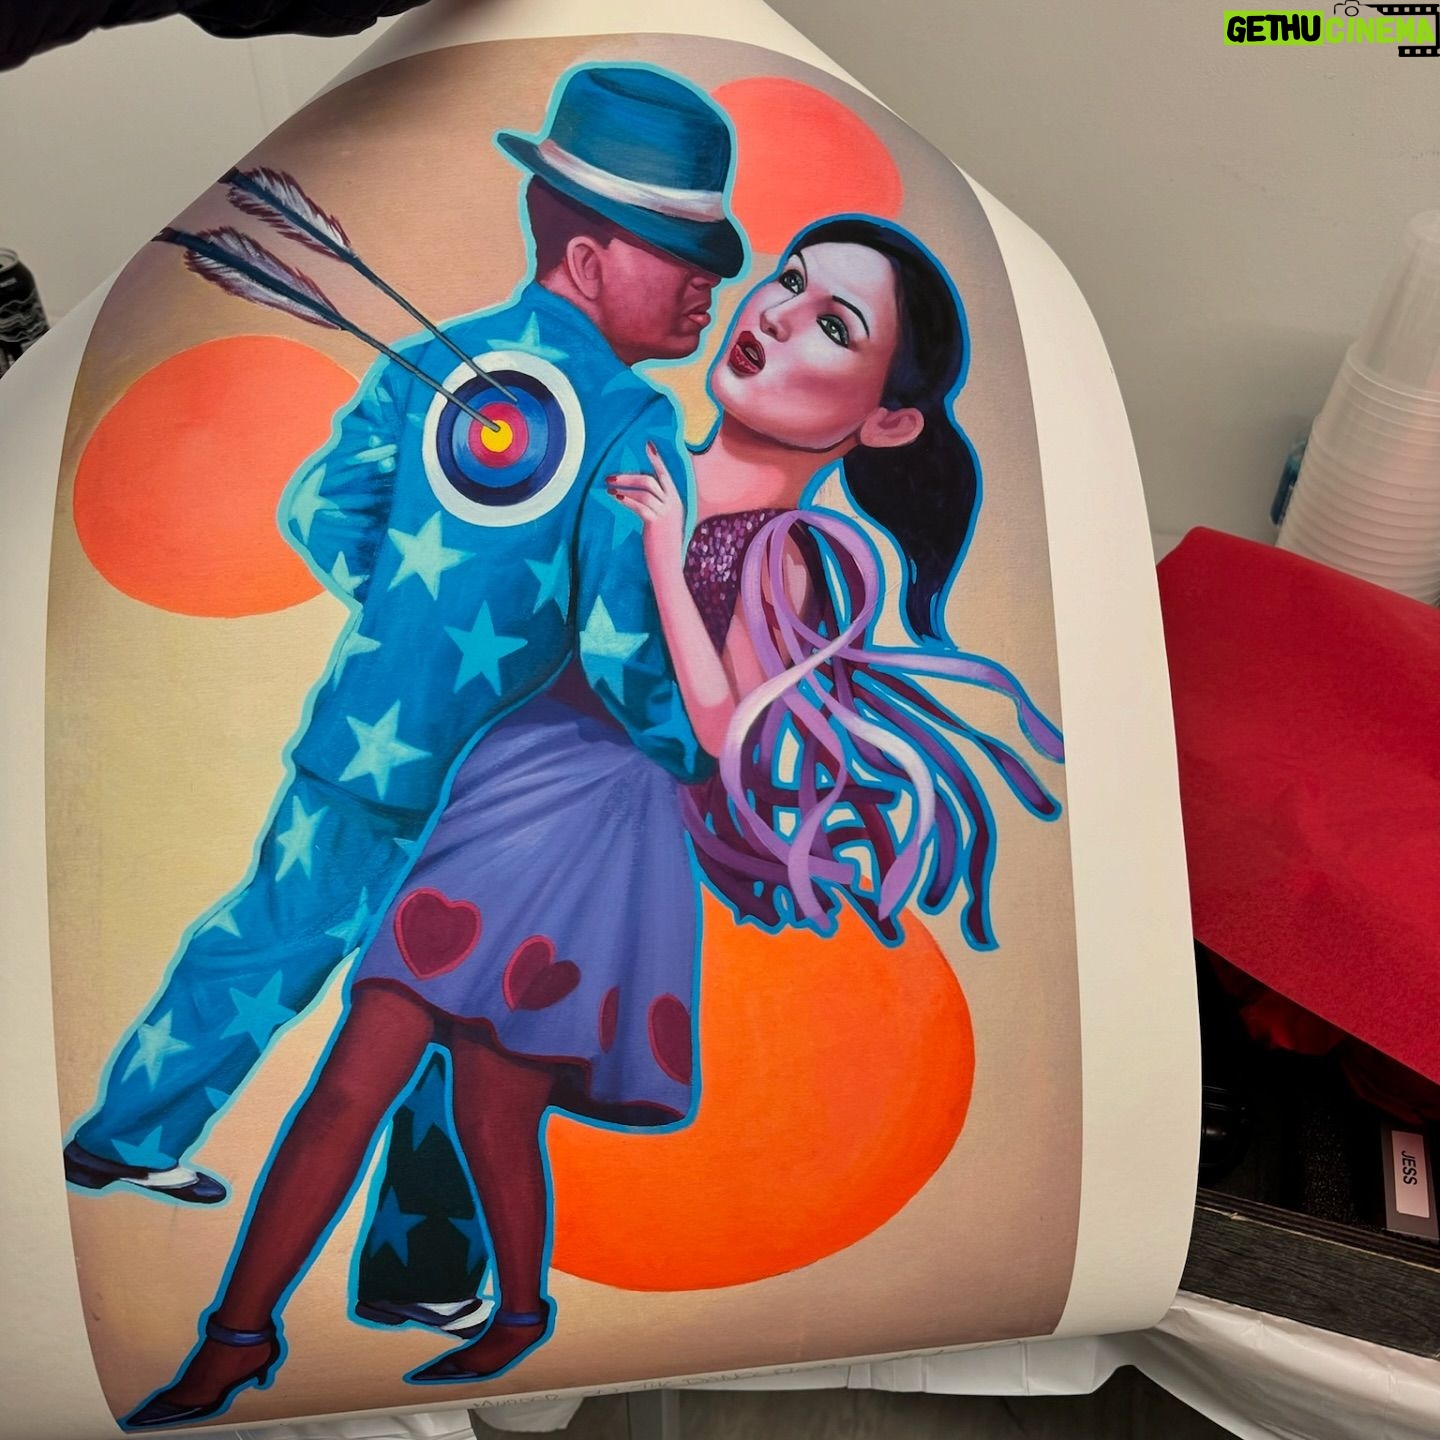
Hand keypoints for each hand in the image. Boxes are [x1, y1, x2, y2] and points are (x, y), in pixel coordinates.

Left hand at [606, 442, 685, 576]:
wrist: (669, 566)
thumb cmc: (663, 545)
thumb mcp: (663, 522)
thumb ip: (656, 506)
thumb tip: (636, 495)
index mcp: (676, 501)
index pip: (665, 475)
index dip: (656, 460)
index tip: (648, 445)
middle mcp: (673, 504)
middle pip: (650, 480)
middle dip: (629, 475)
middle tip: (610, 476)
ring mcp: (666, 513)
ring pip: (644, 491)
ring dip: (624, 487)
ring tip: (609, 487)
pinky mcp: (657, 523)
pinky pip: (640, 505)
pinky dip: (627, 499)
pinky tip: (615, 497)